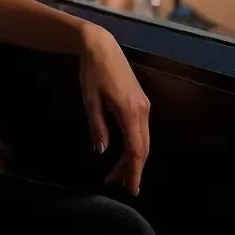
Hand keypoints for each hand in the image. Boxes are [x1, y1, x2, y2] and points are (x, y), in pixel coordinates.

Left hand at [79, 25, 150, 195]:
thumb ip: (98, 126)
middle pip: (143, 148)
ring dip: (133, 157)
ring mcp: (144, 105)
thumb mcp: (90, 100)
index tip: (130, 188)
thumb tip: (102, 151)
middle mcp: (142, 110)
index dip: (134, 171)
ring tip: (118, 173)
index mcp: (130, 111)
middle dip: (132, 168)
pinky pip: (141, 129)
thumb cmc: (92, 71)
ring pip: (143, 139)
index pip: (137, 150)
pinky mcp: (140, 101)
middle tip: (117, 184)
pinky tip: (124, 151)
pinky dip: (134, 144)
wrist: (101, 46)